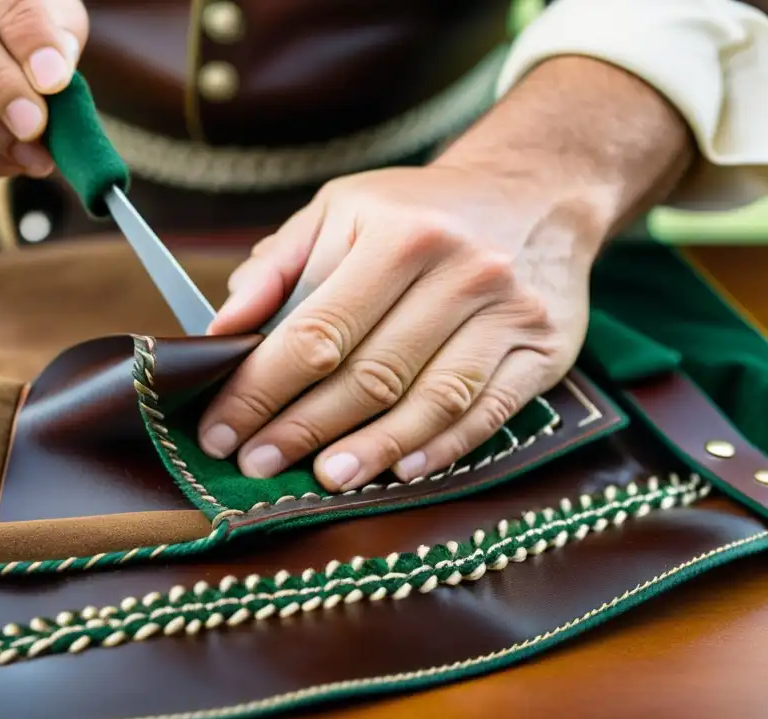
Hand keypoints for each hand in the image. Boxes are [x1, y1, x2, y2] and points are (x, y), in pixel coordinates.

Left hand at [196, 162, 605, 490]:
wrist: (532, 191)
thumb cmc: (419, 210)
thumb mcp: (342, 210)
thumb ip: (278, 267)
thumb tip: (223, 330)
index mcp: (400, 234)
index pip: (316, 331)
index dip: (261, 390)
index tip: (222, 430)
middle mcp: (461, 271)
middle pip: (370, 375)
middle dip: (303, 429)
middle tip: (258, 464)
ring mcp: (509, 313)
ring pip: (431, 401)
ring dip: (372, 450)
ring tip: (325, 478)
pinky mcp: (545, 349)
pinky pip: (489, 413)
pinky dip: (442, 448)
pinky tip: (401, 470)